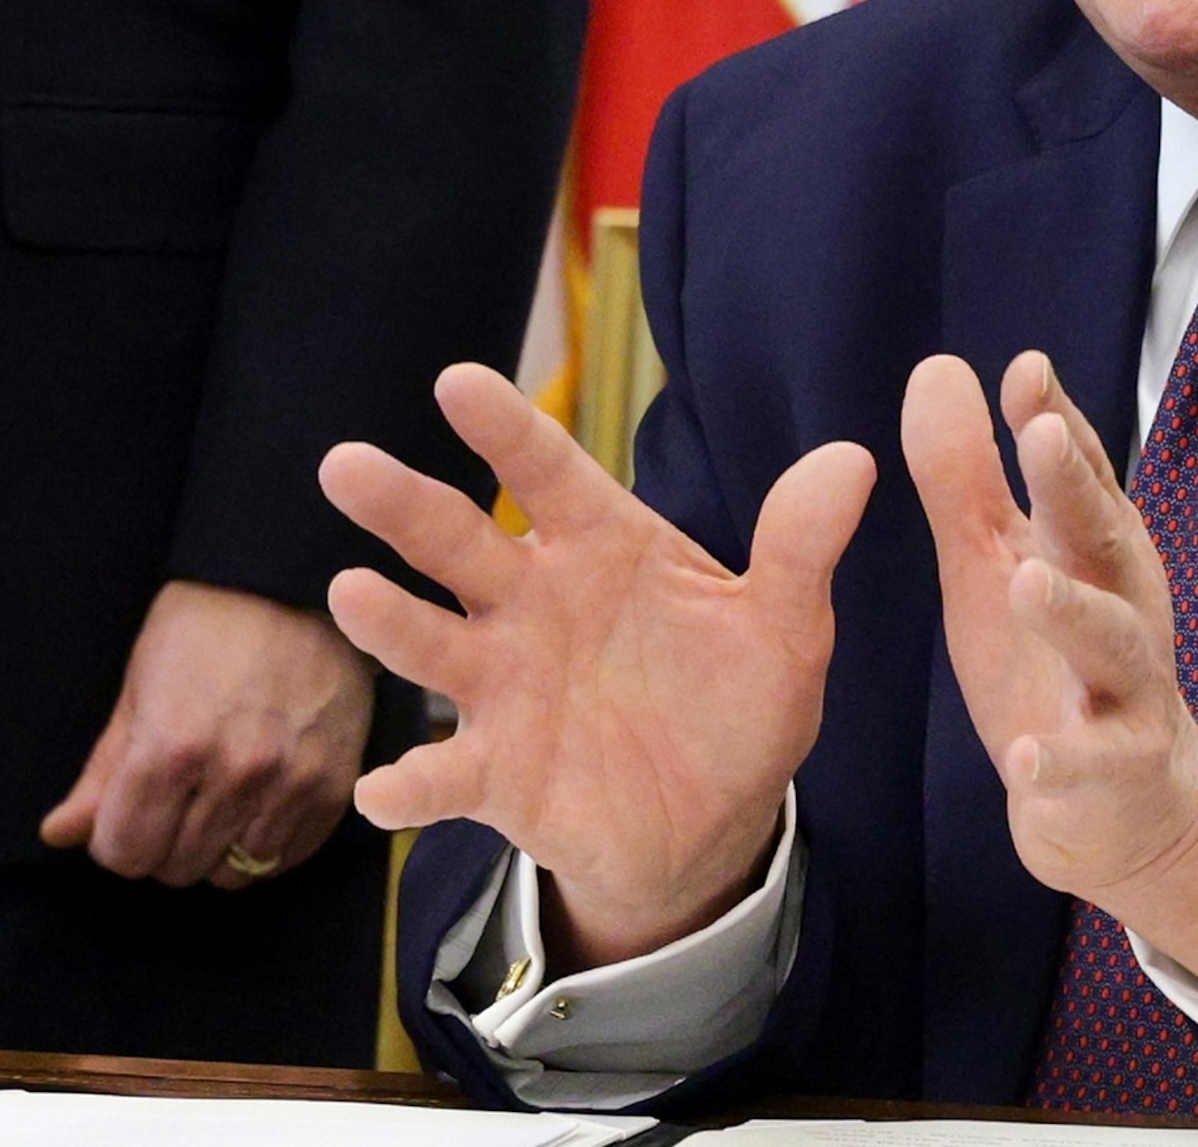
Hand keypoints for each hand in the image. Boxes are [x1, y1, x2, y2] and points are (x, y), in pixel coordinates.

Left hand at [40, 579, 374, 890]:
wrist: (296, 584)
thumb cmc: (205, 627)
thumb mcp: (139, 689)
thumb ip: (103, 773)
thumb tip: (60, 835)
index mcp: (172, 748)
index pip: (126, 852)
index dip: (116, 840)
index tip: (126, 816)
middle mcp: (235, 773)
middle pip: (177, 867)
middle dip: (163, 845)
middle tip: (173, 804)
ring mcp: (292, 781)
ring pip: (235, 871)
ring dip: (216, 850)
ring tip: (217, 806)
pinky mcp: (336, 783)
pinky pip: (290, 854)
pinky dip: (266, 846)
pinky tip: (256, 810)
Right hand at [321, 364, 876, 967]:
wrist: (715, 817)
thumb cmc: (738, 699)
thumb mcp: (783, 625)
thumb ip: (800, 547)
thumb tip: (852, 460)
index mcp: (603, 547)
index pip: (548, 472)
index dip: (505, 428)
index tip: (458, 380)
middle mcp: (535, 603)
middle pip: (459, 542)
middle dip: (404, 504)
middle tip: (345, 464)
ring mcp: (506, 686)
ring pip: (432, 643)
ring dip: (389, 622)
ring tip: (352, 593)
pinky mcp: (496, 773)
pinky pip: (444, 776)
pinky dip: (411, 783)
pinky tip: (386, 791)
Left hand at [902, 351, 1197, 992]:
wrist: (1126, 802)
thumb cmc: (1052, 661)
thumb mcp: (996, 564)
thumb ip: (966, 476)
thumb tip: (939, 367)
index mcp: (1094, 547)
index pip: (1080, 473)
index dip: (1055, 421)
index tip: (1025, 371)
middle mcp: (1122, 602)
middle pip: (1102, 536)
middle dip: (1075, 487)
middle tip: (1040, 436)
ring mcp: (1127, 687)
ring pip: (1112, 642)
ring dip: (1073, 611)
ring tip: (1026, 582)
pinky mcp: (1119, 768)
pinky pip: (1094, 764)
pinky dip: (1061, 760)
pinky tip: (1024, 753)